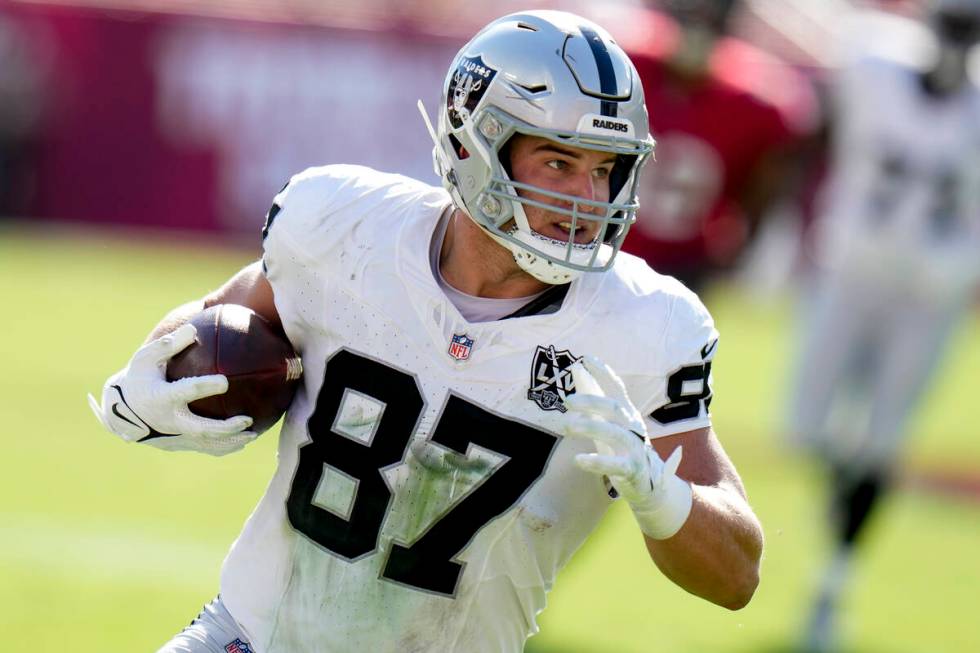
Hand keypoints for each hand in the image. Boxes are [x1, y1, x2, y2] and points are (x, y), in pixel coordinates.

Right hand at [88, 323, 256, 455]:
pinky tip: (243, 441)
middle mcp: (170, 420)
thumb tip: (192, 329)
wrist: (121, 412)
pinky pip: (204, 449)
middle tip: (247, 419)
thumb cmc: (140, 378)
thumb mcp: (146, 359)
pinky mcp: (179, 444)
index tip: (225, 381)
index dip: (205, 387)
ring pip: (206, 443)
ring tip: (253, 435)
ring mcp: (175, 436)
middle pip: (201, 428)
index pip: (186, 392)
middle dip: (225, 427)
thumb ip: (169, 345)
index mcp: (162, 397)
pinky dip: (224, 447)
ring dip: (230, 441)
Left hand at [563, 356, 692, 539]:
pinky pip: (615, 464)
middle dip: (591, 402)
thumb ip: (593, 397)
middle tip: (567, 401)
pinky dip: (596, 462)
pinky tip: (578, 460)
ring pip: (615, 434)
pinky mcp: (633, 469)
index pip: (617, 388)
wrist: (649, 483)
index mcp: (627, 413)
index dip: (604, 373)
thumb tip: (577, 368)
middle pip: (614, 408)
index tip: (586, 359)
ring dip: (591, 427)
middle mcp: (633, 426)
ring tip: (568, 425)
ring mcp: (635, 448)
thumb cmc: (622, 447)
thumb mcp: (607, 421)